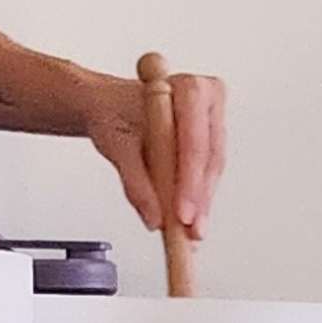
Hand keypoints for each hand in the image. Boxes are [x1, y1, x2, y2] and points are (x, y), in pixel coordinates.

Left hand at [86, 59, 225, 248]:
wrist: (108, 105)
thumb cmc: (112, 112)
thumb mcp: (116, 145)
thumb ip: (135, 181)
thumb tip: (153, 217)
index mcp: (189, 88)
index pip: (194, 141)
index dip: (189, 181)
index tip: (181, 212)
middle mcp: (208, 98)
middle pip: (209, 157)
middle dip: (197, 199)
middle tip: (187, 230)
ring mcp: (213, 118)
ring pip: (212, 168)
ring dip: (201, 204)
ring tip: (190, 234)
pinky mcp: (210, 138)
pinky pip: (207, 171)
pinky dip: (198, 198)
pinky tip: (191, 222)